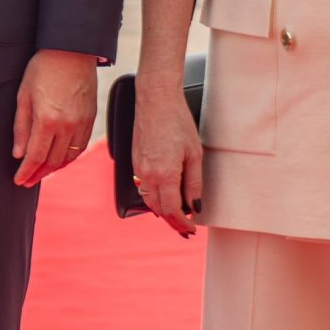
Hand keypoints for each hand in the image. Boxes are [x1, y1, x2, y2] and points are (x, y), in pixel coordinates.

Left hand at [12, 49, 98, 186]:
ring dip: (54, 168)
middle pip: (52, 161)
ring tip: (42, 172)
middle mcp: (67, 126)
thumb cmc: (44, 67)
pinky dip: (69, 157)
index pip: (35, 157)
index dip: (26, 172)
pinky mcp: (91, 118)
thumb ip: (21, 127)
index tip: (19, 180)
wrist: (72, 50)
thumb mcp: (24, 95)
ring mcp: (81, 123)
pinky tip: (60, 158)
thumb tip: (18, 153)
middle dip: (38, 174)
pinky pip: (80, 147)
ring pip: (68, 157)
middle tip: (28, 180)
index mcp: (47, 120)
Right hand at [129, 78, 203, 237]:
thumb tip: (195, 206)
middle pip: (159, 210)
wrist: (156, 100)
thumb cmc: (178, 122)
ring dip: (162, 212)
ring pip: (149, 201)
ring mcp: (138, 168)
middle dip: (173, 222)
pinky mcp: (134, 161)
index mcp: (165, 174)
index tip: (192, 229)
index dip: (183, 224)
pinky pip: (143, 188)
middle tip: (186, 229)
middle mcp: (148, 175)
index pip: (172, 211)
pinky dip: (153, 198)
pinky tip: (164, 197)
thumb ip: (194, 183)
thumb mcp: (194, 154)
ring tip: (177, 216)